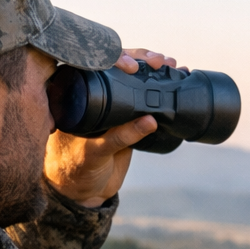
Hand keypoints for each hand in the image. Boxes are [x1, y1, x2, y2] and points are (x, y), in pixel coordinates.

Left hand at [41, 48, 179, 207]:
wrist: (85, 191)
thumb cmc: (76, 170)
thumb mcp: (96, 152)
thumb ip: (120, 137)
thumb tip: (150, 120)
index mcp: (74, 95)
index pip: (92, 64)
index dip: (113, 57)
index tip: (132, 66)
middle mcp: (91, 94)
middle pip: (116, 65)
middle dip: (139, 57)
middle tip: (158, 61)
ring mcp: (111, 104)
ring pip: (132, 77)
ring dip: (152, 67)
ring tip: (172, 65)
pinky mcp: (127, 115)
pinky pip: (143, 96)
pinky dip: (159, 85)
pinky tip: (175, 76)